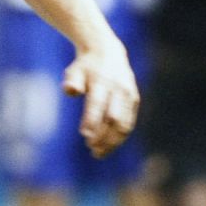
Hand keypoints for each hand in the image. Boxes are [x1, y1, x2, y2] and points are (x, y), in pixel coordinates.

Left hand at [61, 38, 138, 158]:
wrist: (108, 52)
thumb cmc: (85, 66)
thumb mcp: (74, 70)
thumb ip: (71, 81)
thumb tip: (71, 91)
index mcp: (102, 81)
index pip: (98, 104)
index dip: (92, 120)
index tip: (85, 135)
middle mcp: (118, 89)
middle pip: (114, 118)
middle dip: (104, 135)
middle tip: (91, 149)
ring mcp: (128, 95)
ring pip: (124, 123)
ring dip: (113, 141)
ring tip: (98, 153)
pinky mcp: (134, 100)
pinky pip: (129, 122)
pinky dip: (120, 137)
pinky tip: (108, 146)